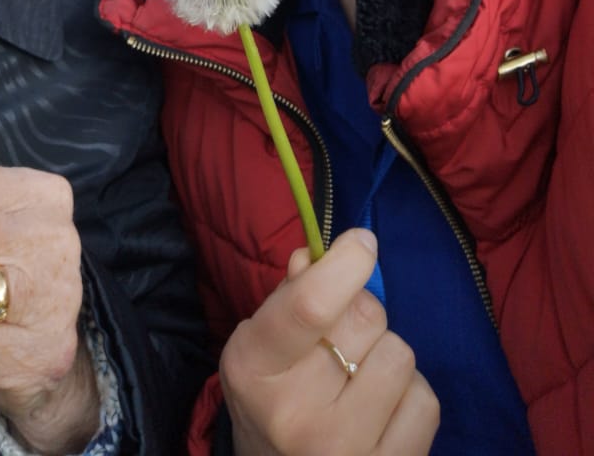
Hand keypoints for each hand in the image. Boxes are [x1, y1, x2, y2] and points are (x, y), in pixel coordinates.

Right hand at [220, 229, 439, 455]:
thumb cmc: (271, 397)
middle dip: (362, 311)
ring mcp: (342, 452)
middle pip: (365, 317)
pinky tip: (382, 410)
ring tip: (361, 377)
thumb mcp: (262, 344)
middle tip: (344, 336)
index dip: (345, 264)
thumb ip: (290, 294)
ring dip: (387, 354)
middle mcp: (294, 414)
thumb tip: (319, 255)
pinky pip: (424, 402)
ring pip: (399, 354)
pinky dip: (410, 395)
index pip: (310, 305)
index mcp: (253, 368)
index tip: (362, 242)